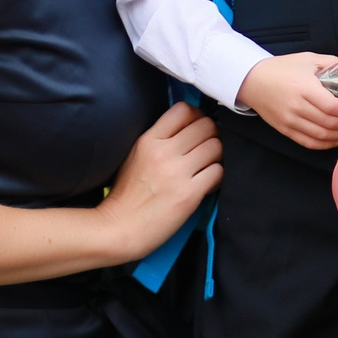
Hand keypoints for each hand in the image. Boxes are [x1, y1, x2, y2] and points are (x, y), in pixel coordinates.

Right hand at [101, 104, 223, 260]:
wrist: (119, 228)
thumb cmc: (126, 195)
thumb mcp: (135, 156)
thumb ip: (158, 140)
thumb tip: (186, 128)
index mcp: (149, 140)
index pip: (183, 109)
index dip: (196, 116)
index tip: (196, 128)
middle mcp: (164, 152)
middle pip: (205, 125)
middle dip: (211, 135)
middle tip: (206, 148)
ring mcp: (177, 173)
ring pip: (215, 147)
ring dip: (216, 156)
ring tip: (206, 167)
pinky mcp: (189, 194)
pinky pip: (217, 172)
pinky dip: (216, 177)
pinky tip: (207, 184)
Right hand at [239, 53, 337, 150]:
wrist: (252, 80)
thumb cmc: (280, 68)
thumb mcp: (307, 58)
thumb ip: (331, 64)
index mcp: (304, 87)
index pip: (332, 107)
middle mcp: (297, 106)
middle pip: (330, 123)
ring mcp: (290, 120)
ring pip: (321, 136)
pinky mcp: (285, 129)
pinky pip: (308, 142)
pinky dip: (324, 145)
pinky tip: (335, 140)